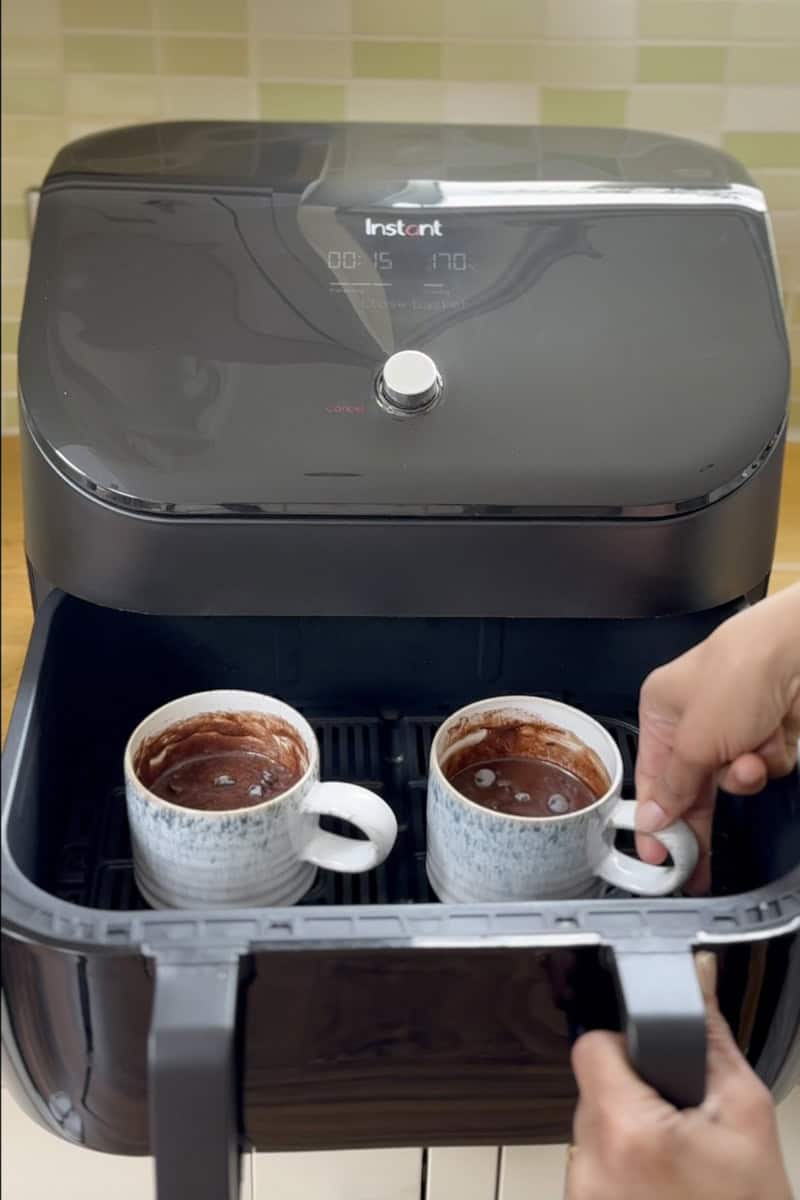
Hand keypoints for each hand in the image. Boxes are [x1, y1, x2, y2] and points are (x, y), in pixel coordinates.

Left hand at [567, 953, 792, 1199]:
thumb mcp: (745, 1116)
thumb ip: (711, 1039)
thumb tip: (695, 975)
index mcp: (627, 1131)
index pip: (590, 1046)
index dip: (624, 1045)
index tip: (654, 1063)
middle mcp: (589, 1166)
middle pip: (591, 1090)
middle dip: (633, 1095)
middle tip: (680, 1124)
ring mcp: (581, 1197)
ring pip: (592, 1132)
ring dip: (626, 1135)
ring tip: (676, 1164)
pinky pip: (592, 1171)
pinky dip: (621, 1171)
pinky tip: (662, 1188)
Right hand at [634, 584, 799, 892]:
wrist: (797, 654)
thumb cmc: (738, 674)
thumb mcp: (695, 741)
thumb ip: (674, 786)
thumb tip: (652, 818)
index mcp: (662, 710)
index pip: (651, 776)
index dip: (655, 818)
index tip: (659, 855)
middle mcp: (695, 718)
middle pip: (691, 784)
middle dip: (699, 817)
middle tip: (697, 861)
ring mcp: (734, 725)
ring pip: (731, 780)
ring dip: (741, 777)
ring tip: (750, 761)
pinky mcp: (768, 731)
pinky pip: (762, 768)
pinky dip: (768, 761)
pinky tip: (771, 741)